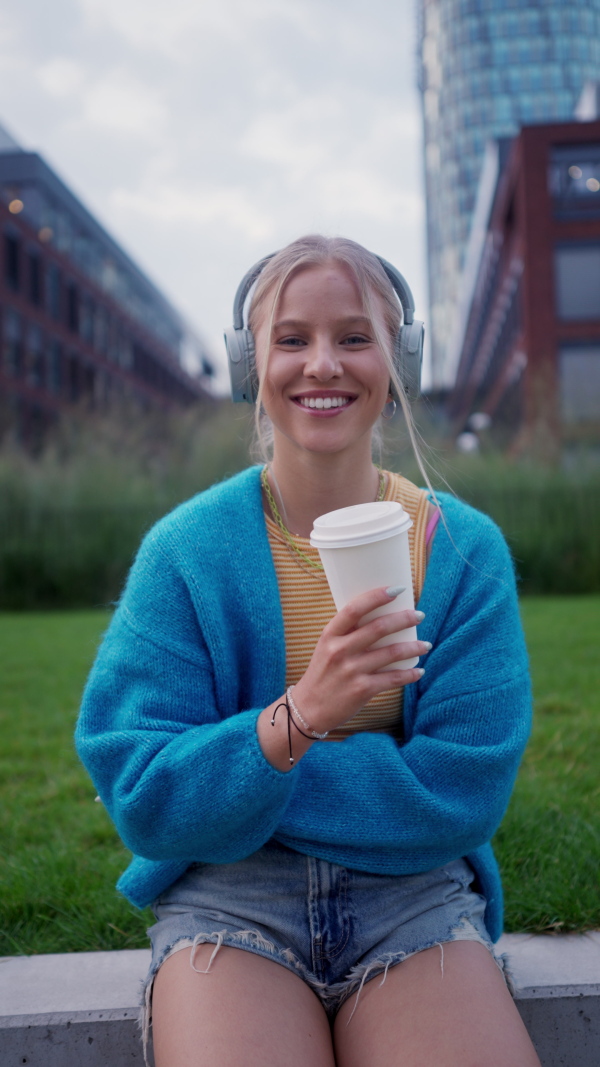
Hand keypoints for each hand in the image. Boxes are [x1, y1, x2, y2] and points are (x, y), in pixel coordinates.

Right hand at [292, 586, 428, 733]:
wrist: (309, 708)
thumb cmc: (323, 673)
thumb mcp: (326, 647)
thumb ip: (347, 633)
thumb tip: (380, 615)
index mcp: (330, 635)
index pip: (354, 609)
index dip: (377, 596)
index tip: (397, 589)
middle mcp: (339, 651)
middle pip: (378, 628)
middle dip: (404, 619)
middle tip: (419, 615)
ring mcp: (351, 671)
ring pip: (391, 653)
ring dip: (414, 647)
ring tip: (425, 645)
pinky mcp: (362, 690)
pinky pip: (393, 679)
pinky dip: (410, 674)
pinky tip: (419, 671)